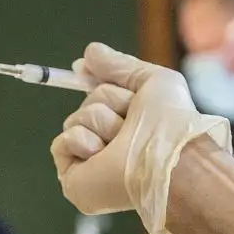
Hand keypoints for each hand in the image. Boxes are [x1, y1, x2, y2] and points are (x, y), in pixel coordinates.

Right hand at [54, 42, 231, 233]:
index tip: (81, 69)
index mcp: (131, 127)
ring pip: (74, 120)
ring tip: (122, 141)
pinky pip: (61, 143)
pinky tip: (101, 155)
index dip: (95, 82)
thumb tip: (88, 52)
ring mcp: (92, 164)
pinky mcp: (75, 180)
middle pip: (88, 103)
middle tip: (131, 119)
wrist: (169, 157)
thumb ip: (119, 65)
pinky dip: (80, 141)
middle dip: (108, 101)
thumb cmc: (172, 123)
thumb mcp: (153, 80)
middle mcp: (112, 145)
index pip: (102, 98)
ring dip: (100, 122)